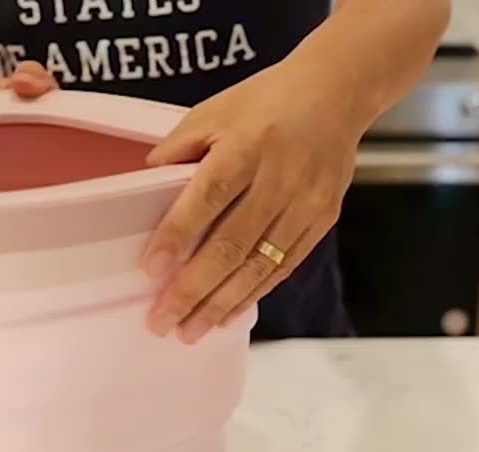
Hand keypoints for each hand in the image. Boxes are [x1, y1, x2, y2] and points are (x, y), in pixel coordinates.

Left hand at [140, 60, 362, 344]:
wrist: (336, 94)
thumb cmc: (267, 102)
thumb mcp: (214, 111)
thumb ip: (179, 149)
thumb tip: (141, 189)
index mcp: (246, 146)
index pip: (208, 197)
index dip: (178, 236)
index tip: (150, 270)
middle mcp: (279, 178)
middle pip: (232, 244)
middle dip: (194, 289)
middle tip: (162, 321)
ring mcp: (305, 203)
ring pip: (259, 265)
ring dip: (222, 304)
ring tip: (191, 331)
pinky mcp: (322, 219)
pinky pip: (284, 266)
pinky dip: (254, 293)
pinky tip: (229, 313)